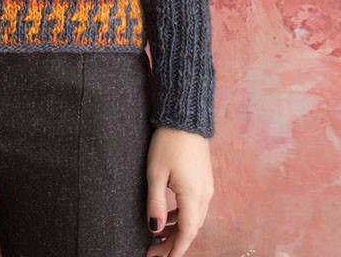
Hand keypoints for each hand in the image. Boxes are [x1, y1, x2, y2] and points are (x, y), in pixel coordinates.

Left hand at [146, 127, 214, 255]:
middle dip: (174, 242)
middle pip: (192, 229)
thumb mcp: (156, 173)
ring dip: (179, 230)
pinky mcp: (204, 179)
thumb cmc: (168, 142)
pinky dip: (183, 216)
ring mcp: (207, 187)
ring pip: (195, 218)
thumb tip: (155, 229)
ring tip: (159, 235)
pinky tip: (169, 215)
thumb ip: (156, 203)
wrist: (186, 118)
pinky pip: (196, 206)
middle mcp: (205, 195)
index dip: (174, 249)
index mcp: (193, 196)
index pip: (186, 233)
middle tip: (155, 250)